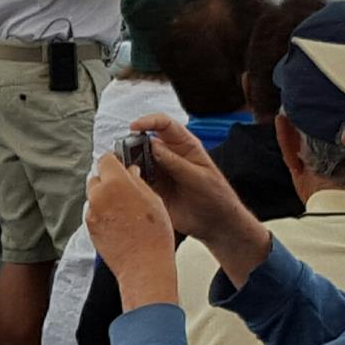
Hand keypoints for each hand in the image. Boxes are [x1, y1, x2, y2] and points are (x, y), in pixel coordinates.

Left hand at [85, 154, 178, 309]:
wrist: (143, 265)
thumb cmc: (154, 236)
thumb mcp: (154, 200)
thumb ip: (138, 181)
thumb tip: (130, 171)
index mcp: (116, 183)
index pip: (106, 159)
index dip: (114, 160)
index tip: (120, 163)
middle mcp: (99, 196)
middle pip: (97, 177)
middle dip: (109, 179)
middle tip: (125, 188)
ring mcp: (91, 212)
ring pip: (95, 196)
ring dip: (105, 196)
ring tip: (124, 209)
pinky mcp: (89, 227)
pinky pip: (94, 212)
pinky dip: (102, 212)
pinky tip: (119, 221)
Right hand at [123, 116, 251, 243]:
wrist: (215, 223)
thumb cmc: (216, 196)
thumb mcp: (199, 177)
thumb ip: (176, 162)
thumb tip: (153, 145)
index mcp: (184, 145)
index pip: (164, 124)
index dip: (148, 121)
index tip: (135, 127)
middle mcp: (169, 155)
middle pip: (145, 141)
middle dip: (134, 145)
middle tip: (128, 155)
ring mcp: (159, 172)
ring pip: (137, 161)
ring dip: (130, 164)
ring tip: (128, 172)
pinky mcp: (153, 188)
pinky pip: (136, 180)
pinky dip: (130, 181)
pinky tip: (130, 186)